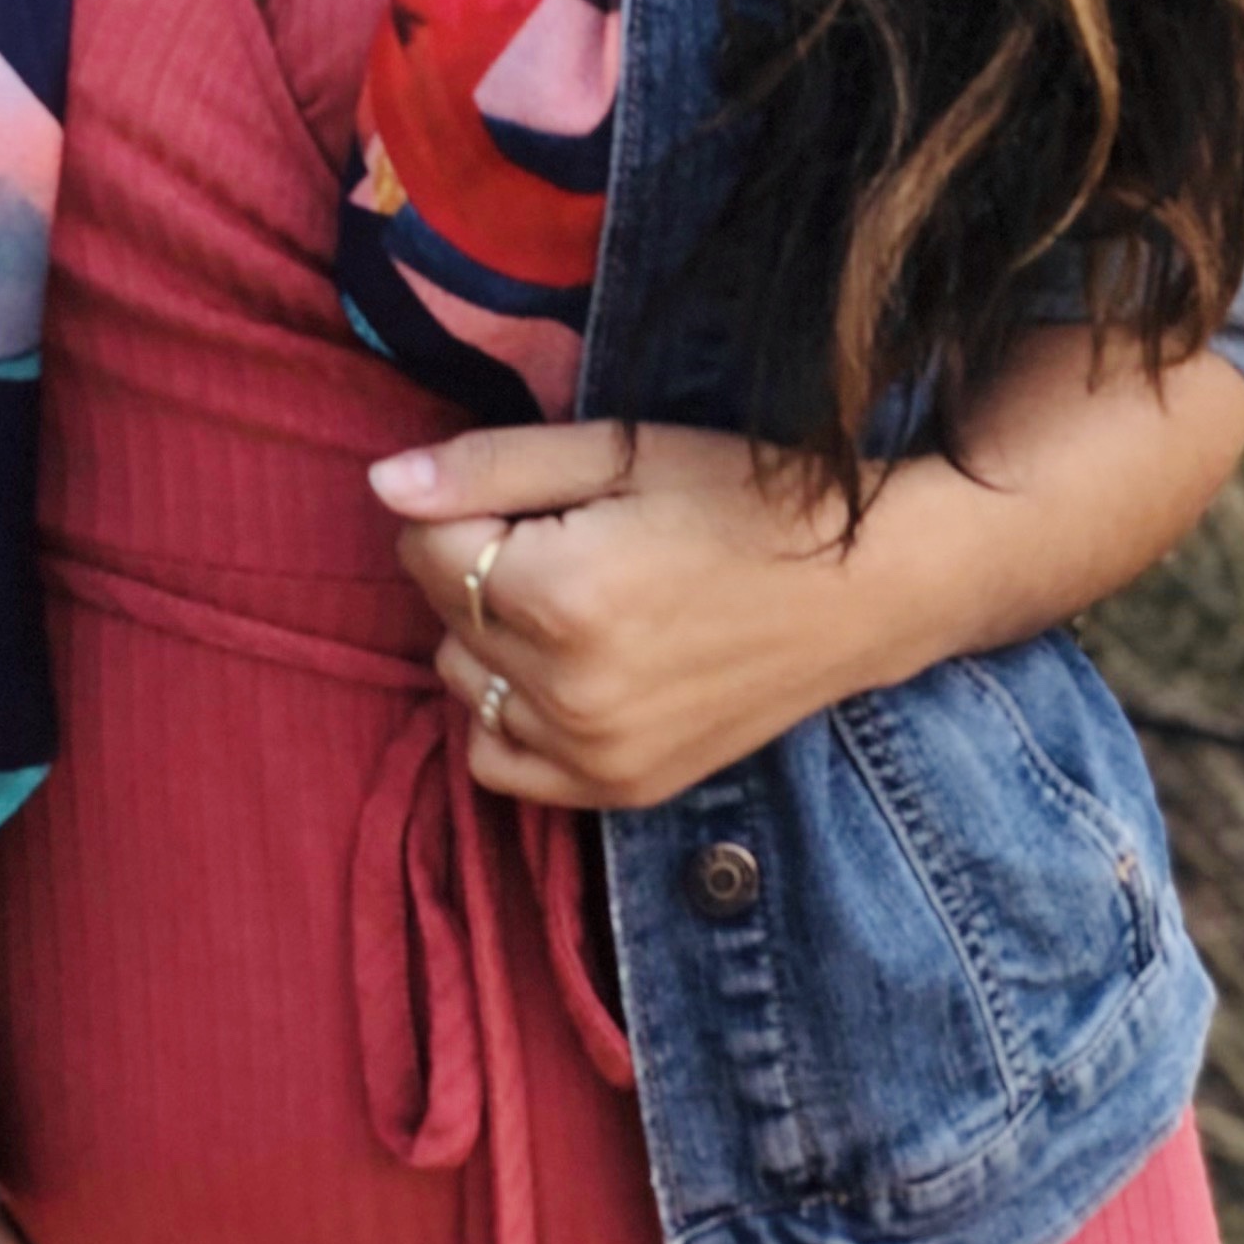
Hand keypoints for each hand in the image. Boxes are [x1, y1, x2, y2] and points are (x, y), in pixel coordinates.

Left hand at [369, 420, 902, 810]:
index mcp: (561, 593)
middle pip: (440, 611)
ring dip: (491, 637)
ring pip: (463, 682)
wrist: (863, 586)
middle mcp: (567, 691)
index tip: (541, 492)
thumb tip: (381, 481)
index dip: (468, 502)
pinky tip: (569, 667)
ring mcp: (593, 755)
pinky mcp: (620, 792)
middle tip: (571, 536)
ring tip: (579, 597)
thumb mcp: (620, 450)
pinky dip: (512, 713)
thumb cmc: (744, 494)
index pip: (425, 544)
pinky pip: (502, 762)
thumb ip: (490, 465)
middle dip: (479, 563)